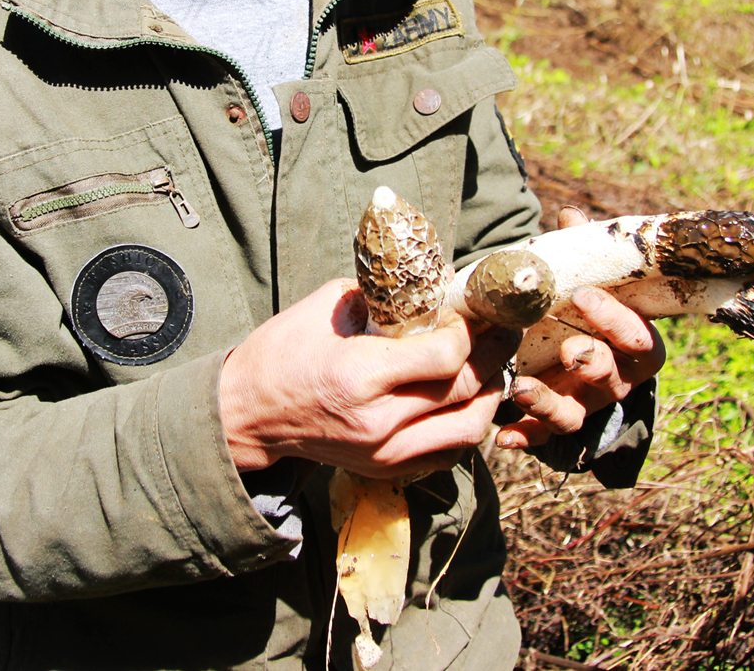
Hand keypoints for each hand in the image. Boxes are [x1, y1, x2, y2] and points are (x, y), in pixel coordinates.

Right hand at [218, 278, 519, 478]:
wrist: (248, 415)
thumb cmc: (282, 353)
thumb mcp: (326, 308)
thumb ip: (383, 298)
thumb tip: (432, 284)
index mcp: (360, 374)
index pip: (444, 357)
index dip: (469, 331)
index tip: (471, 312)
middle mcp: (378, 420)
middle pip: (463, 389)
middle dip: (494, 355)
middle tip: (505, 330)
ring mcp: (384, 452)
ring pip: (467, 429)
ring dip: (490, 394)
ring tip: (495, 366)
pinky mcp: (385, 469)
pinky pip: (447, 454)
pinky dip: (467, 427)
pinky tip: (468, 400)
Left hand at [494, 205, 665, 450]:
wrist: (582, 356)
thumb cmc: (587, 311)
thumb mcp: (589, 282)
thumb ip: (582, 253)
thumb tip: (570, 214)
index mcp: (633, 342)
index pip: (639, 335)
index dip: (615, 318)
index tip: (583, 297)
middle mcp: (615, 377)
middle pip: (613, 376)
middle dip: (592, 363)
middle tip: (569, 350)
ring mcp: (586, 403)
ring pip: (577, 413)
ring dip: (550, 403)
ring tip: (522, 390)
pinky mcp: (557, 422)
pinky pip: (545, 437)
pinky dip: (527, 437)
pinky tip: (505, 435)